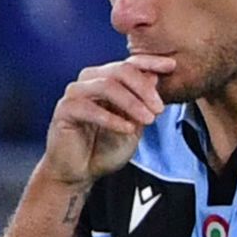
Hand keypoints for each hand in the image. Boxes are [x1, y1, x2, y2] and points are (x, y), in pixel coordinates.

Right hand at [41, 55, 175, 185]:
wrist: (81, 173)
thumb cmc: (105, 148)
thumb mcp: (134, 125)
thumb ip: (143, 103)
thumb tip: (154, 76)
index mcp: (108, 81)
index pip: (129, 64)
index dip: (150, 62)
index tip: (172, 66)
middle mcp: (90, 81)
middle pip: (120, 70)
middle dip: (144, 88)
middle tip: (159, 108)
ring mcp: (76, 93)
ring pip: (107, 85)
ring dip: (131, 103)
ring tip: (148, 120)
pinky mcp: (65, 110)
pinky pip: (90, 108)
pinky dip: (112, 119)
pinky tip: (128, 129)